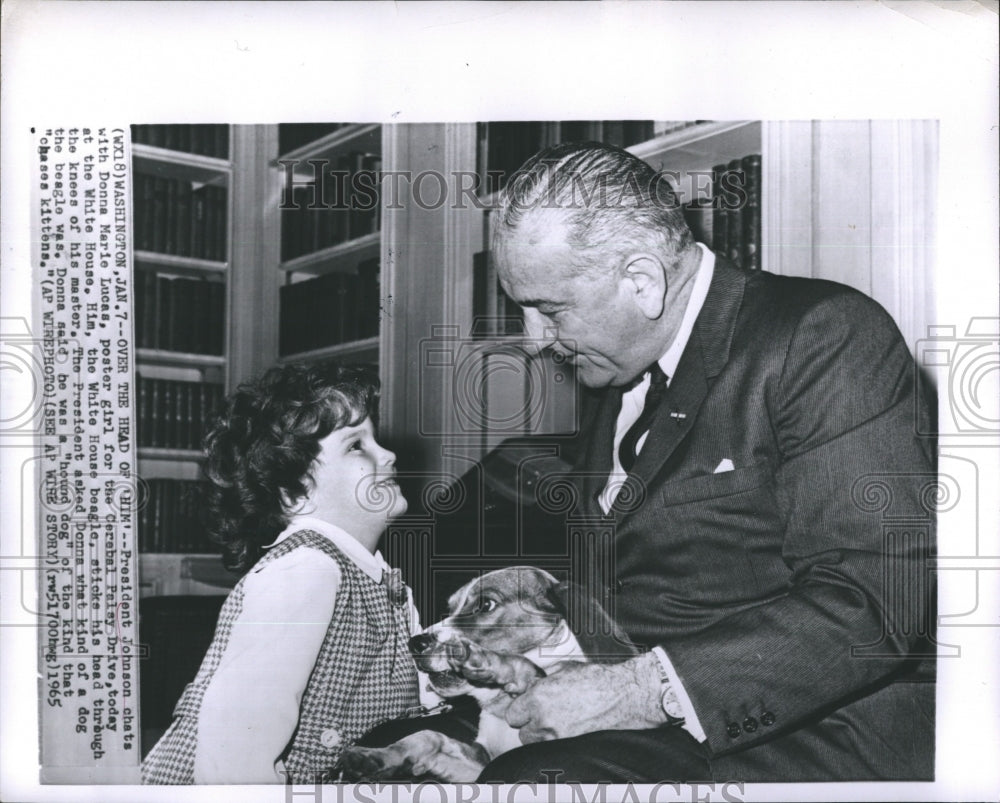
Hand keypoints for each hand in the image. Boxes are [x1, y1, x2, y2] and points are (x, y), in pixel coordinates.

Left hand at [503, 653, 667, 743]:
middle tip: (540, 712)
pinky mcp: (569, 744)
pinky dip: (553, 739)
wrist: (621, 694)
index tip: (527, 704)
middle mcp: (543, 719)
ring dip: (539, 733)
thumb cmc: (594, 679)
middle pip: (521, 732)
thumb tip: (530, 685)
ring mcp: (556, 735)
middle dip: (528, 723)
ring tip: (554, 720)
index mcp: (538, 697)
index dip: (519, 708)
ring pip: (535, 742)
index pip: (511, 714)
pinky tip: (565, 726)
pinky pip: (550, 746)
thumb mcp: (563, 670)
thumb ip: (541, 680)